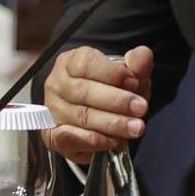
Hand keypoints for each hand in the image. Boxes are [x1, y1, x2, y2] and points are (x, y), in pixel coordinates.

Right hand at [41, 46, 152, 162]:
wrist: (101, 118)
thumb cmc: (114, 90)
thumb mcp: (130, 74)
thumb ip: (137, 63)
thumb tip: (142, 55)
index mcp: (71, 61)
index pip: (86, 63)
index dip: (112, 73)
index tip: (134, 82)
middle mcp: (57, 84)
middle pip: (83, 91)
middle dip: (116, 101)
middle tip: (141, 109)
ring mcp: (52, 111)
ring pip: (81, 116)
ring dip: (112, 123)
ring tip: (135, 127)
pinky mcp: (52, 136)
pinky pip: (70, 138)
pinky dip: (95, 140)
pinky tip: (115, 140)